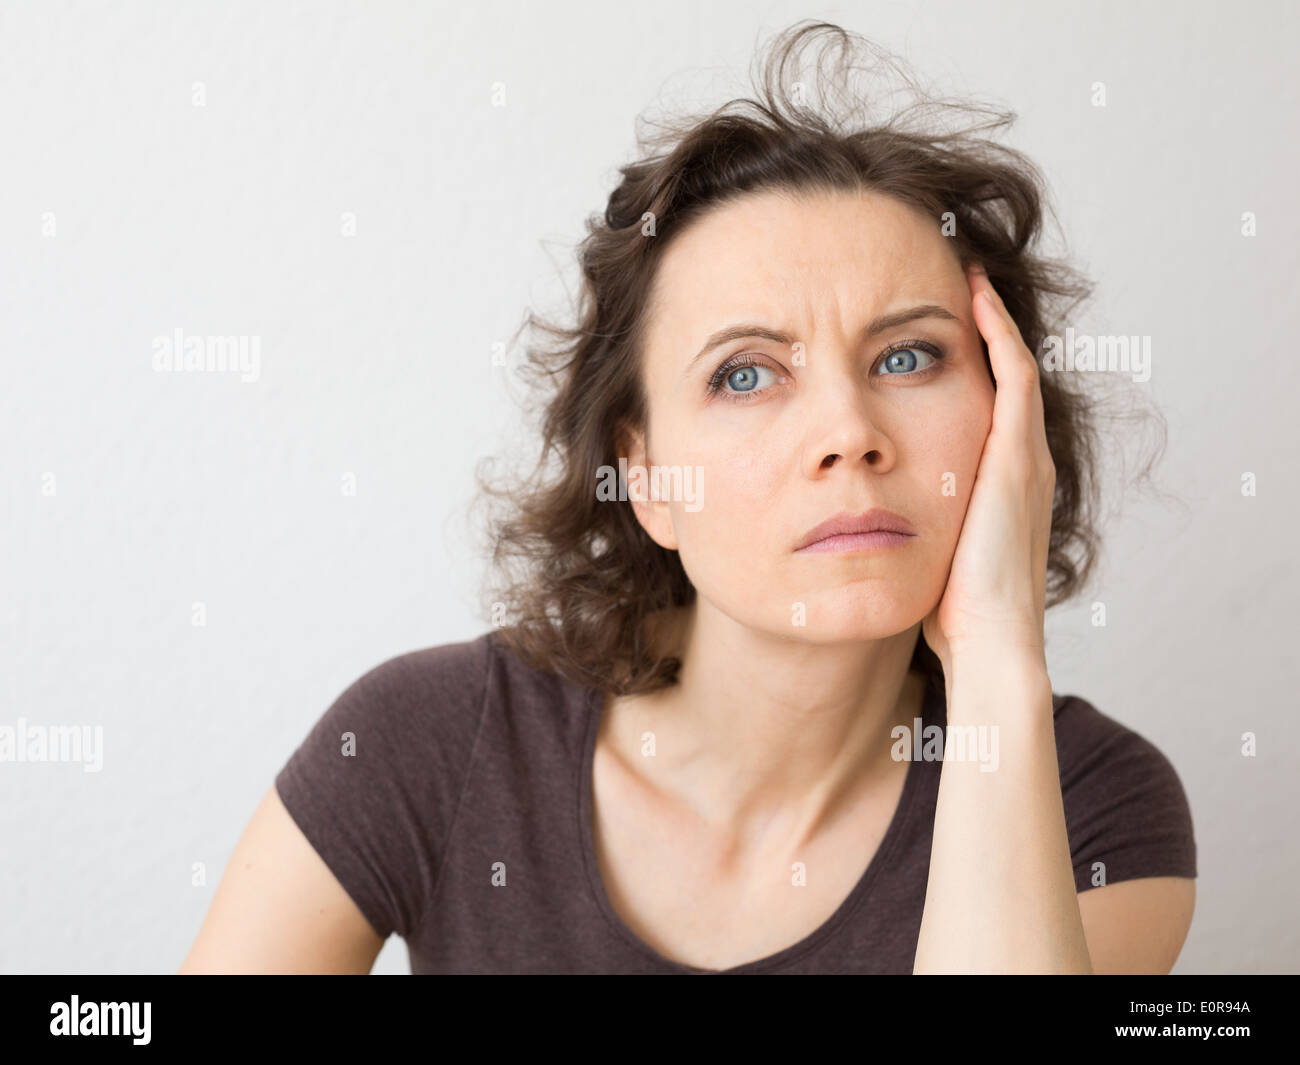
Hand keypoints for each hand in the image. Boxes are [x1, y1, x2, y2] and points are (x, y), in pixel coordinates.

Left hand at [921, 264, 1055, 672]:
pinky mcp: (1018, 460)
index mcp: (1002, 486)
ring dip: (993, 320)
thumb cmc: (950, 613)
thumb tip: (861, 521)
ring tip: (969, 277)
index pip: (990, 407)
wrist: (988, 645)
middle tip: (959, 285)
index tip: (936, 331)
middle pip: (1006, 377)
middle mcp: (1023, 464)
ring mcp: (1025, 459)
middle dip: (984, 331)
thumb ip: (909, 524)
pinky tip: (975, 301)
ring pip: (1014, 367)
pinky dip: (998, 336)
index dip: (970, 365)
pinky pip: (1014, 378)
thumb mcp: (926, 552)